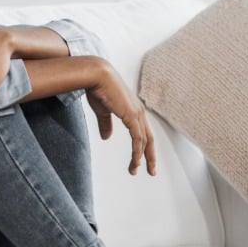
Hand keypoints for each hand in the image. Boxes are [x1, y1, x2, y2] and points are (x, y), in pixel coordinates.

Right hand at [84, 61, 156, 175]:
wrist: (96, 75)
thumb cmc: (98, 88)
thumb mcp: (103, 111)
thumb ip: (106, 124)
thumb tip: (107, 137)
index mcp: (133, 109)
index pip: (143, 132)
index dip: (143, 147)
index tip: (141, 160)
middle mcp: (139, 112)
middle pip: (149, 138)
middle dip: (150, 156)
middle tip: (151, 171)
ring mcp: (137, 114)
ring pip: (145, 141)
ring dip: (142, 158)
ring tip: (136, 170)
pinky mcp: (132, 116)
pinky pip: (138, 138)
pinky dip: (137, 151)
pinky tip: (135, 161)